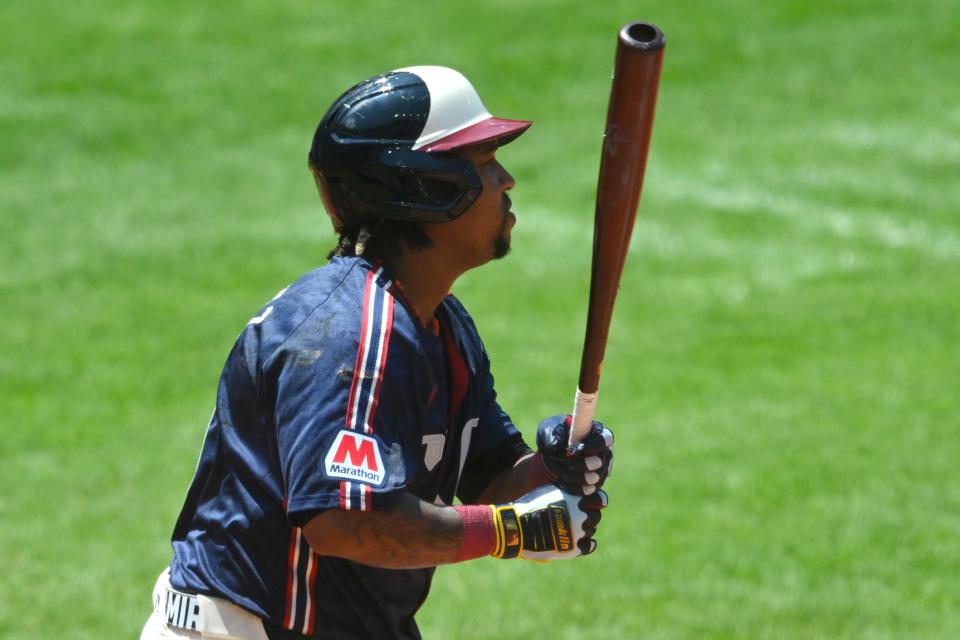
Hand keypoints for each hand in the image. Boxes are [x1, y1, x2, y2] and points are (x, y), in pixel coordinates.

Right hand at [491, 485, 606, 560]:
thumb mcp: (549, 490)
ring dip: (585, 528)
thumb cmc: (530, 505)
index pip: (599, 500)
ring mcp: (577, 533)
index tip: (592, 503)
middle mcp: (580, 515)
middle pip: (595, 516)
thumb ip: (566, 490)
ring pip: (591, 530)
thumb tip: (578, 490)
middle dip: (589, 515)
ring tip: (571, 528)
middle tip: (577, 517)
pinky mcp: (572, 548)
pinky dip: (587, 543)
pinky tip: (579, 540)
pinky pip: (589, 546)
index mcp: (575, 499)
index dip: (596, 501)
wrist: (518, 527)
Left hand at [536, 415, 613, 494]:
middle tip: (560, 459)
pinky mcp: (595, 484)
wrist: (552, 454)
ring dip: (571, 475)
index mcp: (598, 433)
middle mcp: (604, 452)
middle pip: (599, 462)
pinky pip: (587, 490)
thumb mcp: (549, 430)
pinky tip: (559, 479)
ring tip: (556, 468)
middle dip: (578, 463)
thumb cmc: (555, 437)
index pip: (605, 439)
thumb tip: (555, 445)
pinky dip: (571, 486)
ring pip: (593, 478)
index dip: (594, 446)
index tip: (578, 449)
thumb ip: (551, 435)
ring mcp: (602, 470)